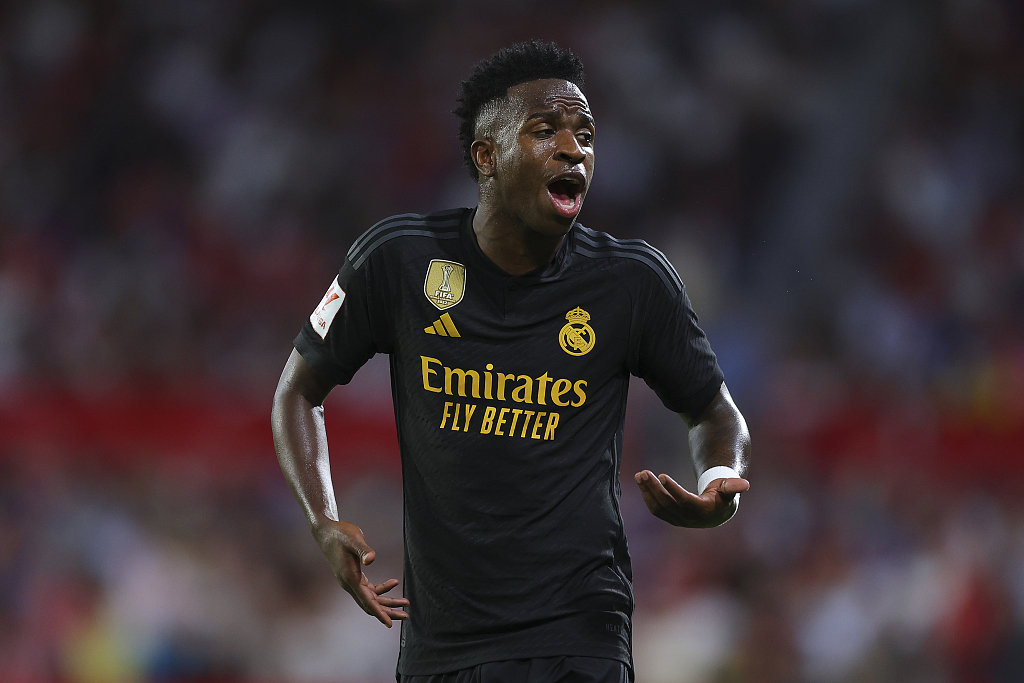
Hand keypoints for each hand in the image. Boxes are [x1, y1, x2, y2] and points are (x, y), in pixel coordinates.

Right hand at [313, 519, 408, 626]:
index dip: (379, 613)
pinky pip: (370, 589)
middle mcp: (350, 584)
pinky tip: (394, 582)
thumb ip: (363, 550)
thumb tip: (371, 559)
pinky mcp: (354, 576)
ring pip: (372, 598)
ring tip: (405, 602)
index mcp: (350, 579)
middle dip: (389, 611)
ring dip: (388, 602)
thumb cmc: (340, 534)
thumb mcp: (354, 539)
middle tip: (406, 615)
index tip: (389, 623)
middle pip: (371, 604)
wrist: (327, 532)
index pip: (367, 601)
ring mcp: (351, 581)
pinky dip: (382, 589)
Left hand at [634, 470, 748, 527]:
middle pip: (668, 504)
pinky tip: (643, 484)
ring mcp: (679, 521)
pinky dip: (648, 497)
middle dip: (654, 488)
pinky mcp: (671, 519)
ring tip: (639, 475)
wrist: (718, 511)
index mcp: (704, 511)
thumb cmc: (724, 495)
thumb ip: (734, 486)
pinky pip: (657, 510)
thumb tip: (745, 484)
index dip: (673, 489)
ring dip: (647, 491)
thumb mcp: (729, 489)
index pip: (685, 501)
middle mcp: (690, 519)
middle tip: (644, 472)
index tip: (662, 475)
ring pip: (659, 508)